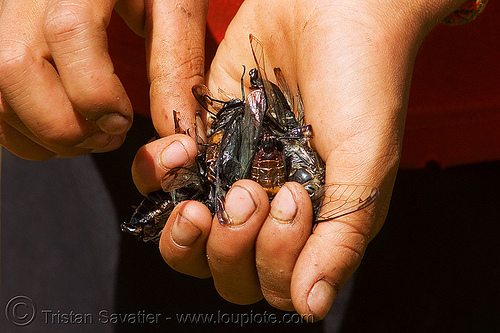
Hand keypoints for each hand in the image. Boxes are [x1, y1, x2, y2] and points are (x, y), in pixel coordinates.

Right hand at [0, 0, 206, 158]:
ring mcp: (9, 18)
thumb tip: (181, 129)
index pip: (70, 31)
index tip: (124, 121)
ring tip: (92, 137)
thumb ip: (177, 63)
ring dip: (44, 135)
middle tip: (109, 135)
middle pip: (16, 67)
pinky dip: (24, 131)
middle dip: (65, 125)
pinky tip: (65, 132)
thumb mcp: (175, 8)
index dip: (96, 92)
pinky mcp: (5, 40)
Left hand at [133, 0, 465, 319]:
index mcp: (313, 225)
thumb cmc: (362, 81)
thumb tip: (309, 308)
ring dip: (184, 230)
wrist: (332, 7)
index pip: (272, 285)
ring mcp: (233, 176)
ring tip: (202, 195)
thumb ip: (340, 240)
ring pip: (186, 239)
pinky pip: (161, 181)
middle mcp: (269, 208)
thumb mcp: (365, 164)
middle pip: (223, 271)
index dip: (272, 260)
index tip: (289, 197)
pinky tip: (184, 147)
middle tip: (251, 192)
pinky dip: (160, 172)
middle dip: (229, 246)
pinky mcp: (204, 141)